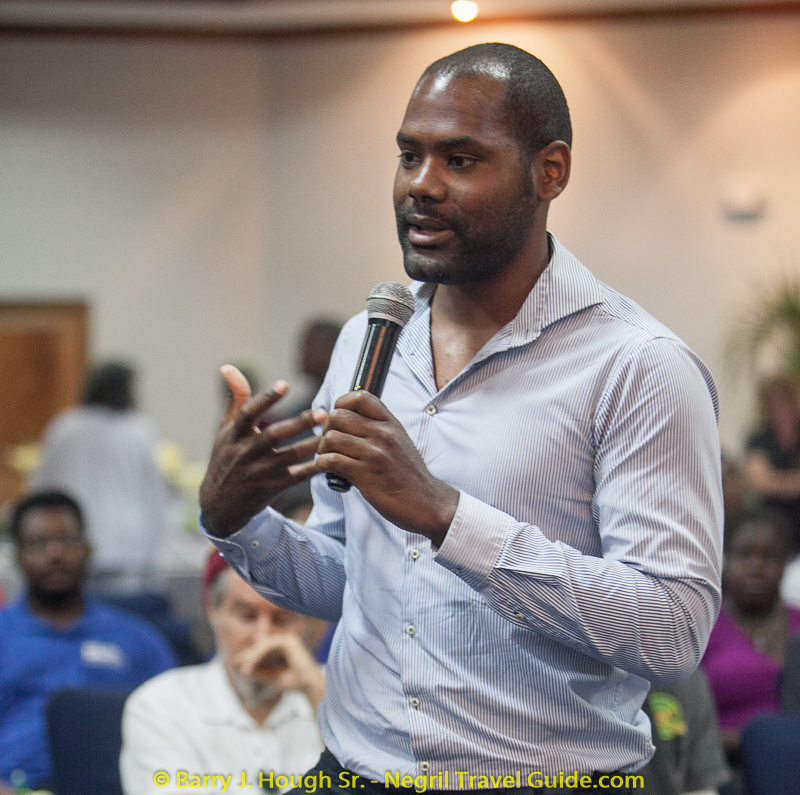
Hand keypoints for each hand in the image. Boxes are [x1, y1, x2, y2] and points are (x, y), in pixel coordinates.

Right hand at [199, 365, 326, 537]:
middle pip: (273, 435)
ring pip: (289, 457)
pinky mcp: (271, 488)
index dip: (266, 398)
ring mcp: (259, 472)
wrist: (218, 506)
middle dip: (299, 423)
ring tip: (332, 434)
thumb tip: (228, 366)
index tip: (285, 384)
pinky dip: (313, 469)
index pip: (248, 413)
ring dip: (312, 445)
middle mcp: (245, 453)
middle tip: (323, 412)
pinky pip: (296, 477)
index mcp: (234, 435)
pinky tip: (330, 459)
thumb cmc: (226, 459)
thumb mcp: (225, 430)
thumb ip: (235, 399)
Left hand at [234, 633, 324, 710]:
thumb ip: (260, 672)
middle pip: (261, 646)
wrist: (308, 685)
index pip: (262, 649)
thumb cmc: (294, 682)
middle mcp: (286, 641)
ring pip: (263, 645)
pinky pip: (268, 645)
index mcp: (283, 648)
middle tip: (239, 666)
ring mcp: (288, 639)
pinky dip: (258, 654)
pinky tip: (252, 664)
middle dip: (248, 656)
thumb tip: (243, 669)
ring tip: (245, 670)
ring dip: (252, 657)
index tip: (236, 662)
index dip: (249, 655)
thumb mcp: (272, 677)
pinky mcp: (288, 640)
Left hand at [316, 390, 458, 545]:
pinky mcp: (365, 475)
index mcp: (390, 423)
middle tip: (331, 444)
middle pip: (337, 416)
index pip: (359, 397)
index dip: (341, 404)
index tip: (339, 421)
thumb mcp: (399, 441)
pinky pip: (331, 460)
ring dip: (323, 450)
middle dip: (326, 430)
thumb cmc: (408, 474)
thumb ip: (377, 427)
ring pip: (330, 438)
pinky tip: (331, 472)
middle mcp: (382, 434)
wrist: (426, 502)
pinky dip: (324, 466)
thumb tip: (346, 418)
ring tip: (330, 459)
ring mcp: (374, 453)